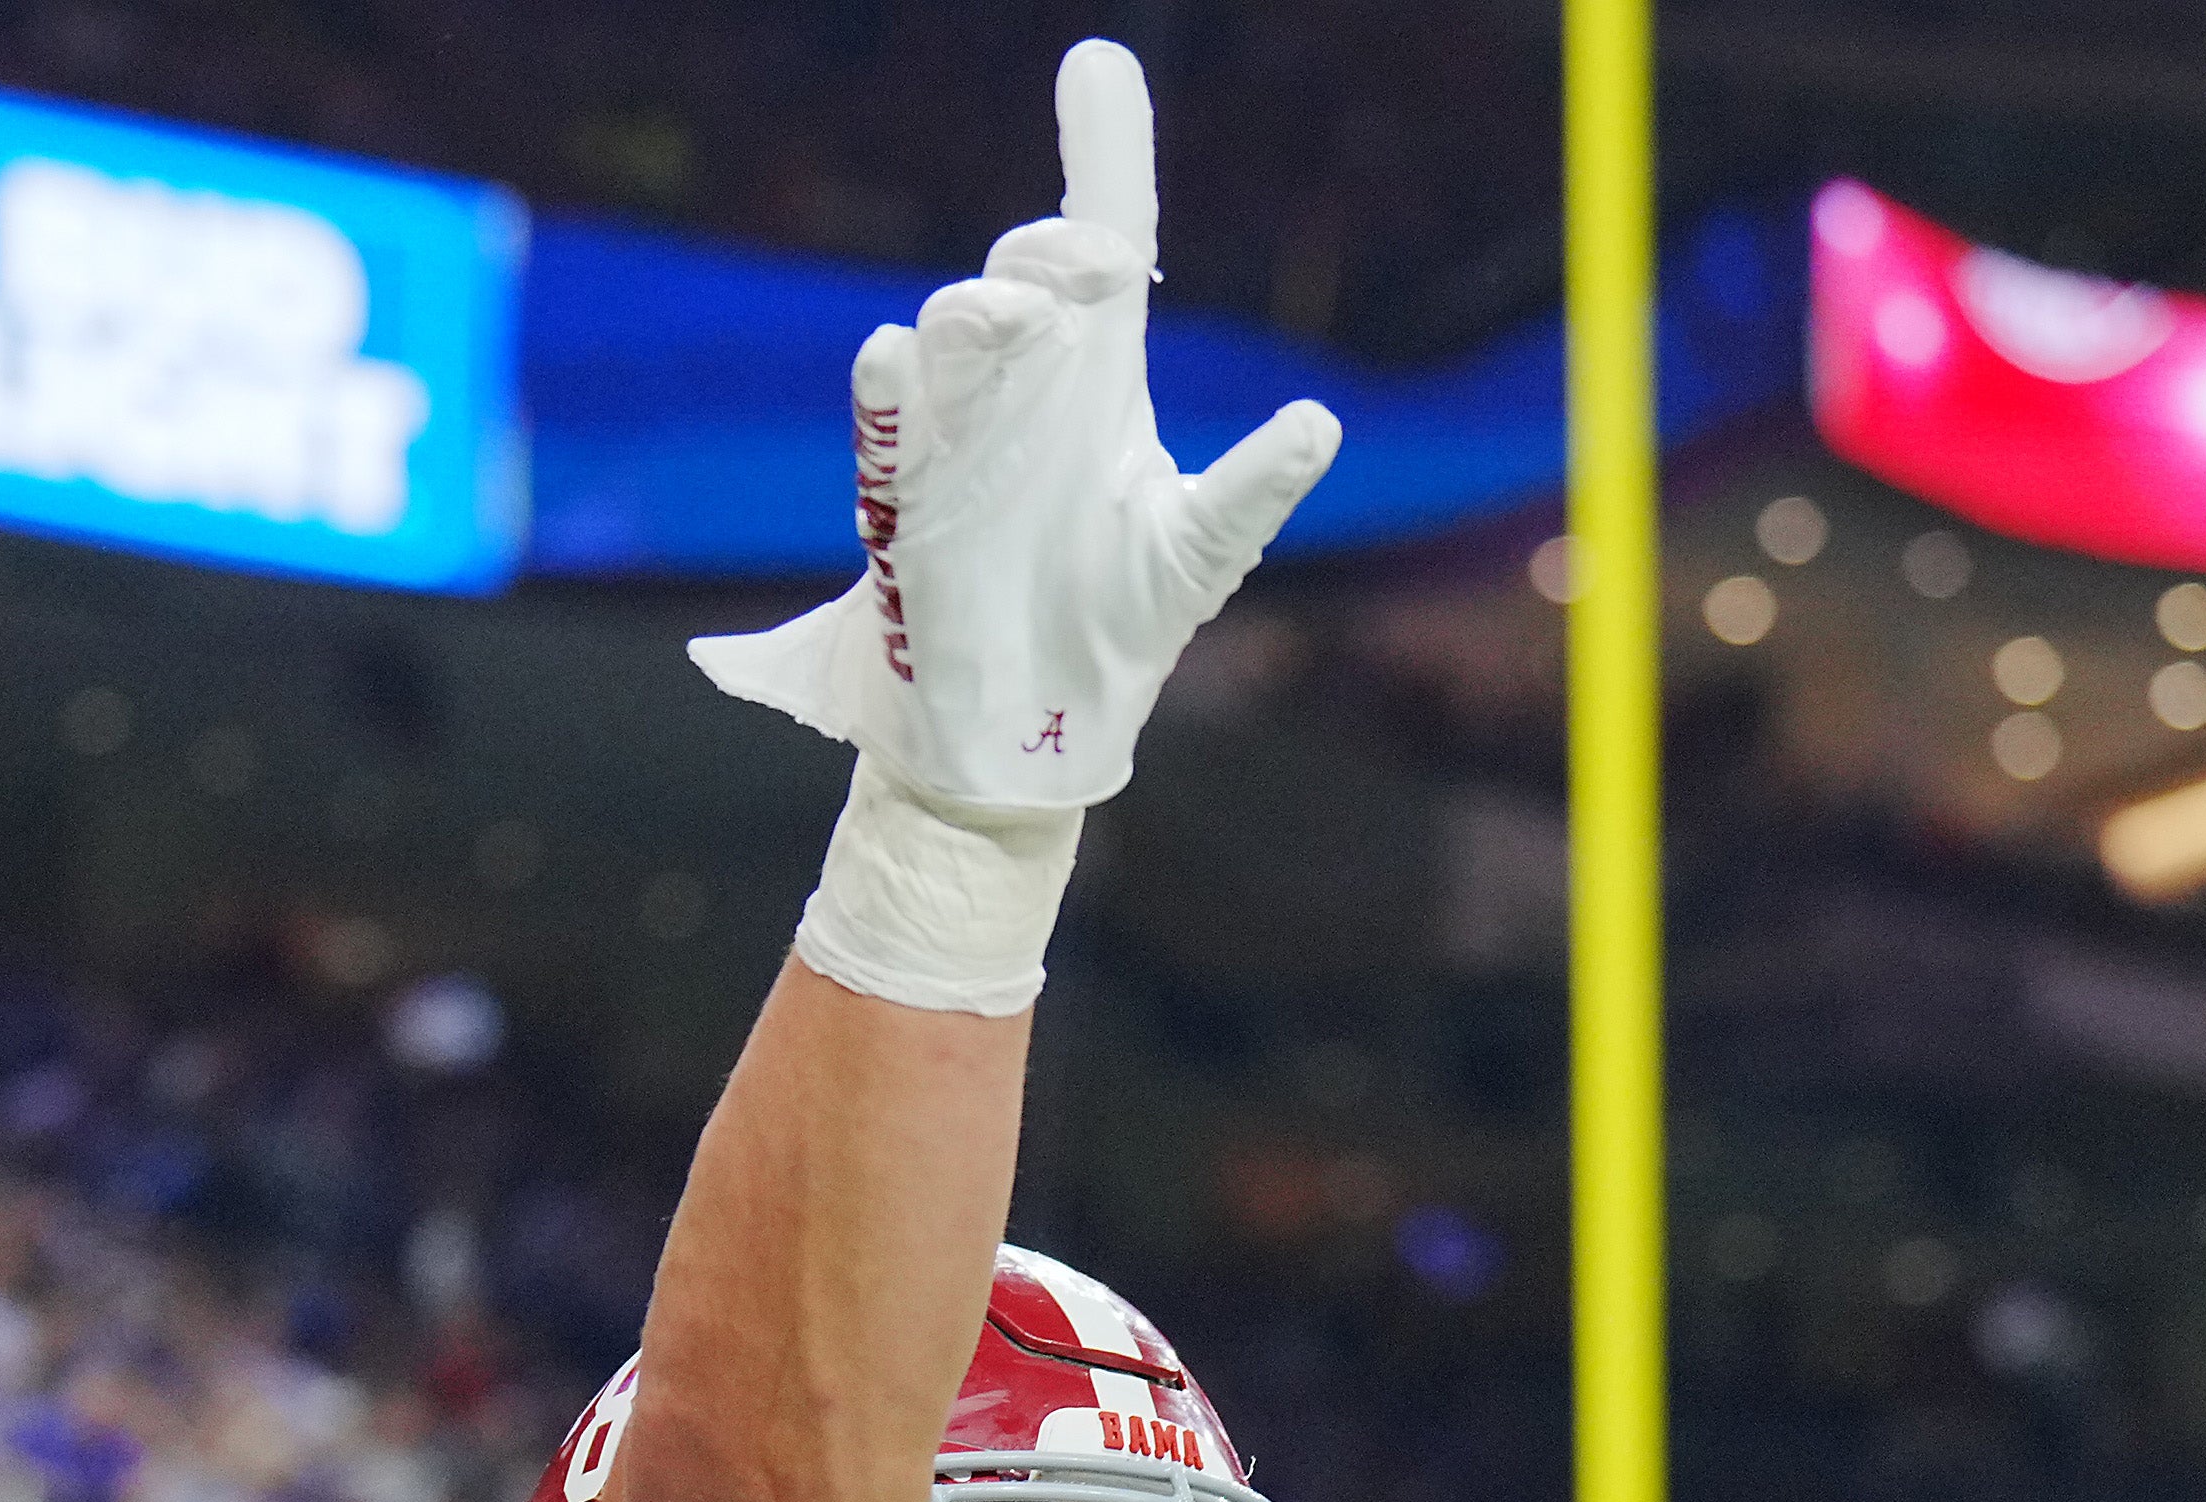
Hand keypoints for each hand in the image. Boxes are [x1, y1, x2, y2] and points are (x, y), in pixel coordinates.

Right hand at [692, 40, 1335, 815]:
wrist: (1038, 729)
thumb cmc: (1115, 631)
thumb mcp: (1202, 551)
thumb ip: (1255, 487)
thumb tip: (1318, 423)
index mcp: (1100, 380)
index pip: (1103, 238)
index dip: (1102, 150)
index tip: (1095, 64)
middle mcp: (1028, 390)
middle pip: (1027, 271)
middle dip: (1053, 251)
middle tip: (1095, 274)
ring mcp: (964, 440)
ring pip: (956, 329)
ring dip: (984, 308)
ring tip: (1019, 319)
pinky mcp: (909, 502)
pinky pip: (887, 417)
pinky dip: (892, 383)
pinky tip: (903, 358)